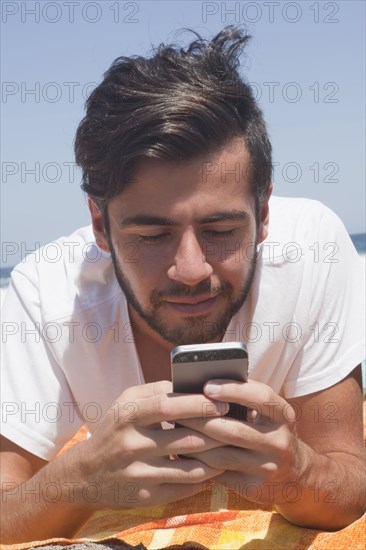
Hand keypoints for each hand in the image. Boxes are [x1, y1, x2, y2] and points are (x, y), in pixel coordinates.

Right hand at [76, 380, 227, 508]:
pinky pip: (184, 488)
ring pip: (190, 467)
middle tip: (237, 426)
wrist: (85, 474)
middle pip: (186, 438)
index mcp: (128, 415)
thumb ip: (156, 390)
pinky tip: (215, 470)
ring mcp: (138, 473)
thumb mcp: (126, 402)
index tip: (223, 403)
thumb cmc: (114, 429)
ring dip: (216, 458)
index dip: (199, 404)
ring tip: (232, 449)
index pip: (169, 406)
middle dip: (217, 432)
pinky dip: (204, 479)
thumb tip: (192, 385)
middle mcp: (132, 444)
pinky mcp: (144, 497)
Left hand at [176, 379, 302, 505]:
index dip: (232, 390)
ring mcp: (267, 467)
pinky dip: (198, 462)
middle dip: (201, 420)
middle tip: (177, 410)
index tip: (207, 386)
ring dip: (195, 442)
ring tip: (175, 430)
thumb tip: (206, 386)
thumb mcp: (268, 413)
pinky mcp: (254, 488)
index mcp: (283, 415)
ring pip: (222, 455)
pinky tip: (183, 452)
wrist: (297, 474)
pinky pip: (219, 474)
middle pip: (233, 430)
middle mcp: (278, 441)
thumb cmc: (270, 430)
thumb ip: (245, 398)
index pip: (260, 397)